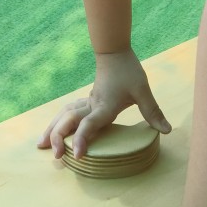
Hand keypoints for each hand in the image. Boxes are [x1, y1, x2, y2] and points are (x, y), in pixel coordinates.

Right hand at [36, 49, 170, 158]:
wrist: (114, 50)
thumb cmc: (128, 70)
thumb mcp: (143, 90)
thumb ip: (153, 111)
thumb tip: (167, 130)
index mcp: (104, 107)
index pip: (90, 125)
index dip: (83, 140)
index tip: (77, 155)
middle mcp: (91, 106)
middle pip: (69, 122)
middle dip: (59, 138)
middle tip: (54, 155)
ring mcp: (86, 102)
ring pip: (64, 116)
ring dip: (52, 130)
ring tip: (39, 144)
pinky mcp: (86, 100)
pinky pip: (67, 112)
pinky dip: (57, 121)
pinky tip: (52, 128)